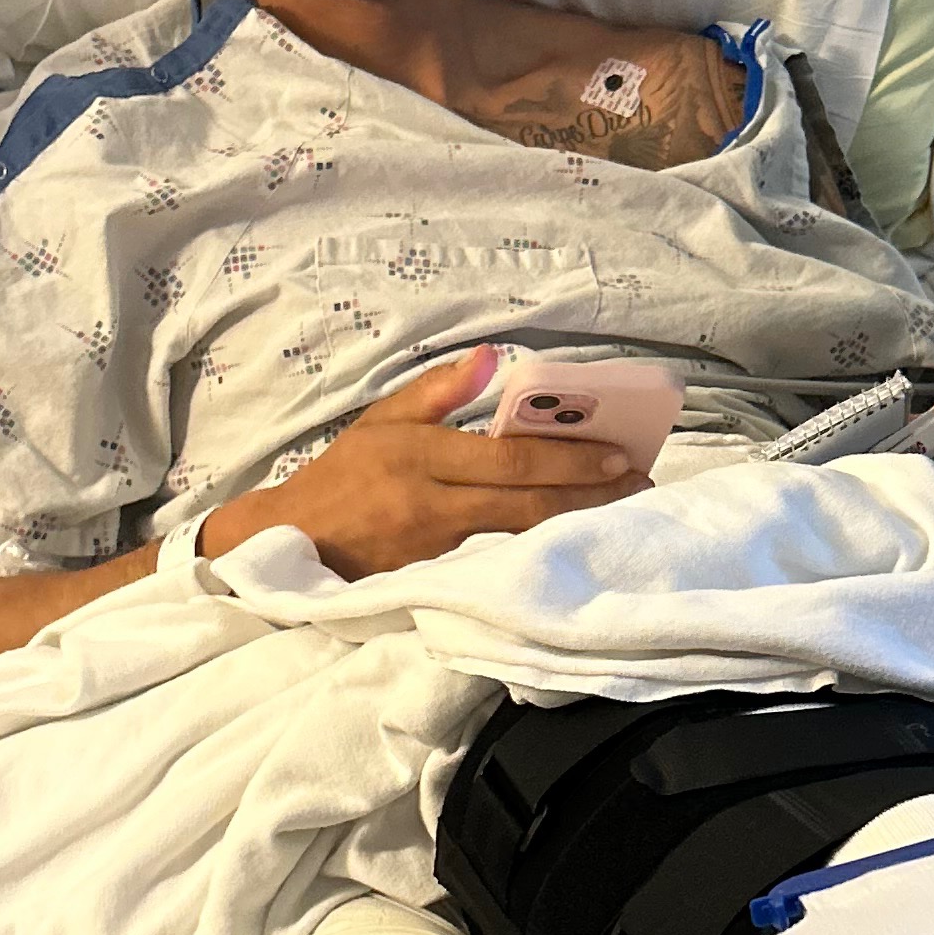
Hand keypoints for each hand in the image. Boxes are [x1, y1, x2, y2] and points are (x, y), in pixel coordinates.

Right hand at [200, 348, 647, 579]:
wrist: (291, 542)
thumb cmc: (342, 475)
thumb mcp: (381, 420)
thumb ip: (438, 390)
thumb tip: (492, 357)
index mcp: (420, 456)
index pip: (511, 461)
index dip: (570, 461)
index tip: (621, 456)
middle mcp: (431, 503)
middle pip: (528, 503)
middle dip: (592, 496)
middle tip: (641, 488)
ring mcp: (435, 546)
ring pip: (520, 534)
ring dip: (575, 520)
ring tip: (622, 508)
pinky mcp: (435, 577)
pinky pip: (499, 557)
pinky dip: (541, 545)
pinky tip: (574, 536)